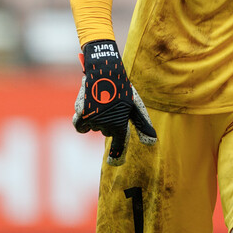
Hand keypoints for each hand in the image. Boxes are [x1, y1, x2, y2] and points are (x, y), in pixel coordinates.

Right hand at [73, 40, 156, 164]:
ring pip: (94, 127)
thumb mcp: (135, 105)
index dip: (118, 154)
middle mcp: (106, 125)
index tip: (115, 162)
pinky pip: (80, 125)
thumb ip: (142, 124)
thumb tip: (152, 143)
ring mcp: (93, 120)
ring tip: (102, 101)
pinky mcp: (81, 113)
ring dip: (97, 119)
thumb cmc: (122, 88)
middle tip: (111, 105)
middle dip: (109, 122)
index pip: (119, 145)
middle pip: (106, 132)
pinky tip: (88, 111)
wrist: (104, 70)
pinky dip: (83, 121)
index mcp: (121, 124)